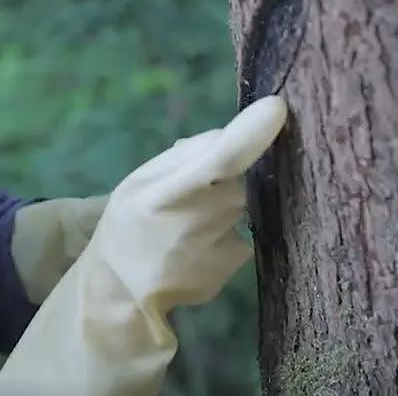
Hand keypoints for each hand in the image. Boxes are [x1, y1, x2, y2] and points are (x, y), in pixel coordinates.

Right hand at [0, 96, 287, 395]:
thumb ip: (183, 156)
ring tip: (191, 223)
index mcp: (159, 195)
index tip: (276, 109)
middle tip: (194, 192)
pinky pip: (245, 233)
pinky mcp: (232, 269)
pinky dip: (229, 232)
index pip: (214, 161)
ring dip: (226, 205)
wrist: (122, 289)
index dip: (248, 135)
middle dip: (225, 179)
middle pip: (237, 182)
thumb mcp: (140, 181)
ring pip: (243, 206)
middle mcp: (192, 224)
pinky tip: (200, 246)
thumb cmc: (131, 222)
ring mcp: (215, 252)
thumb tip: (229, 135)